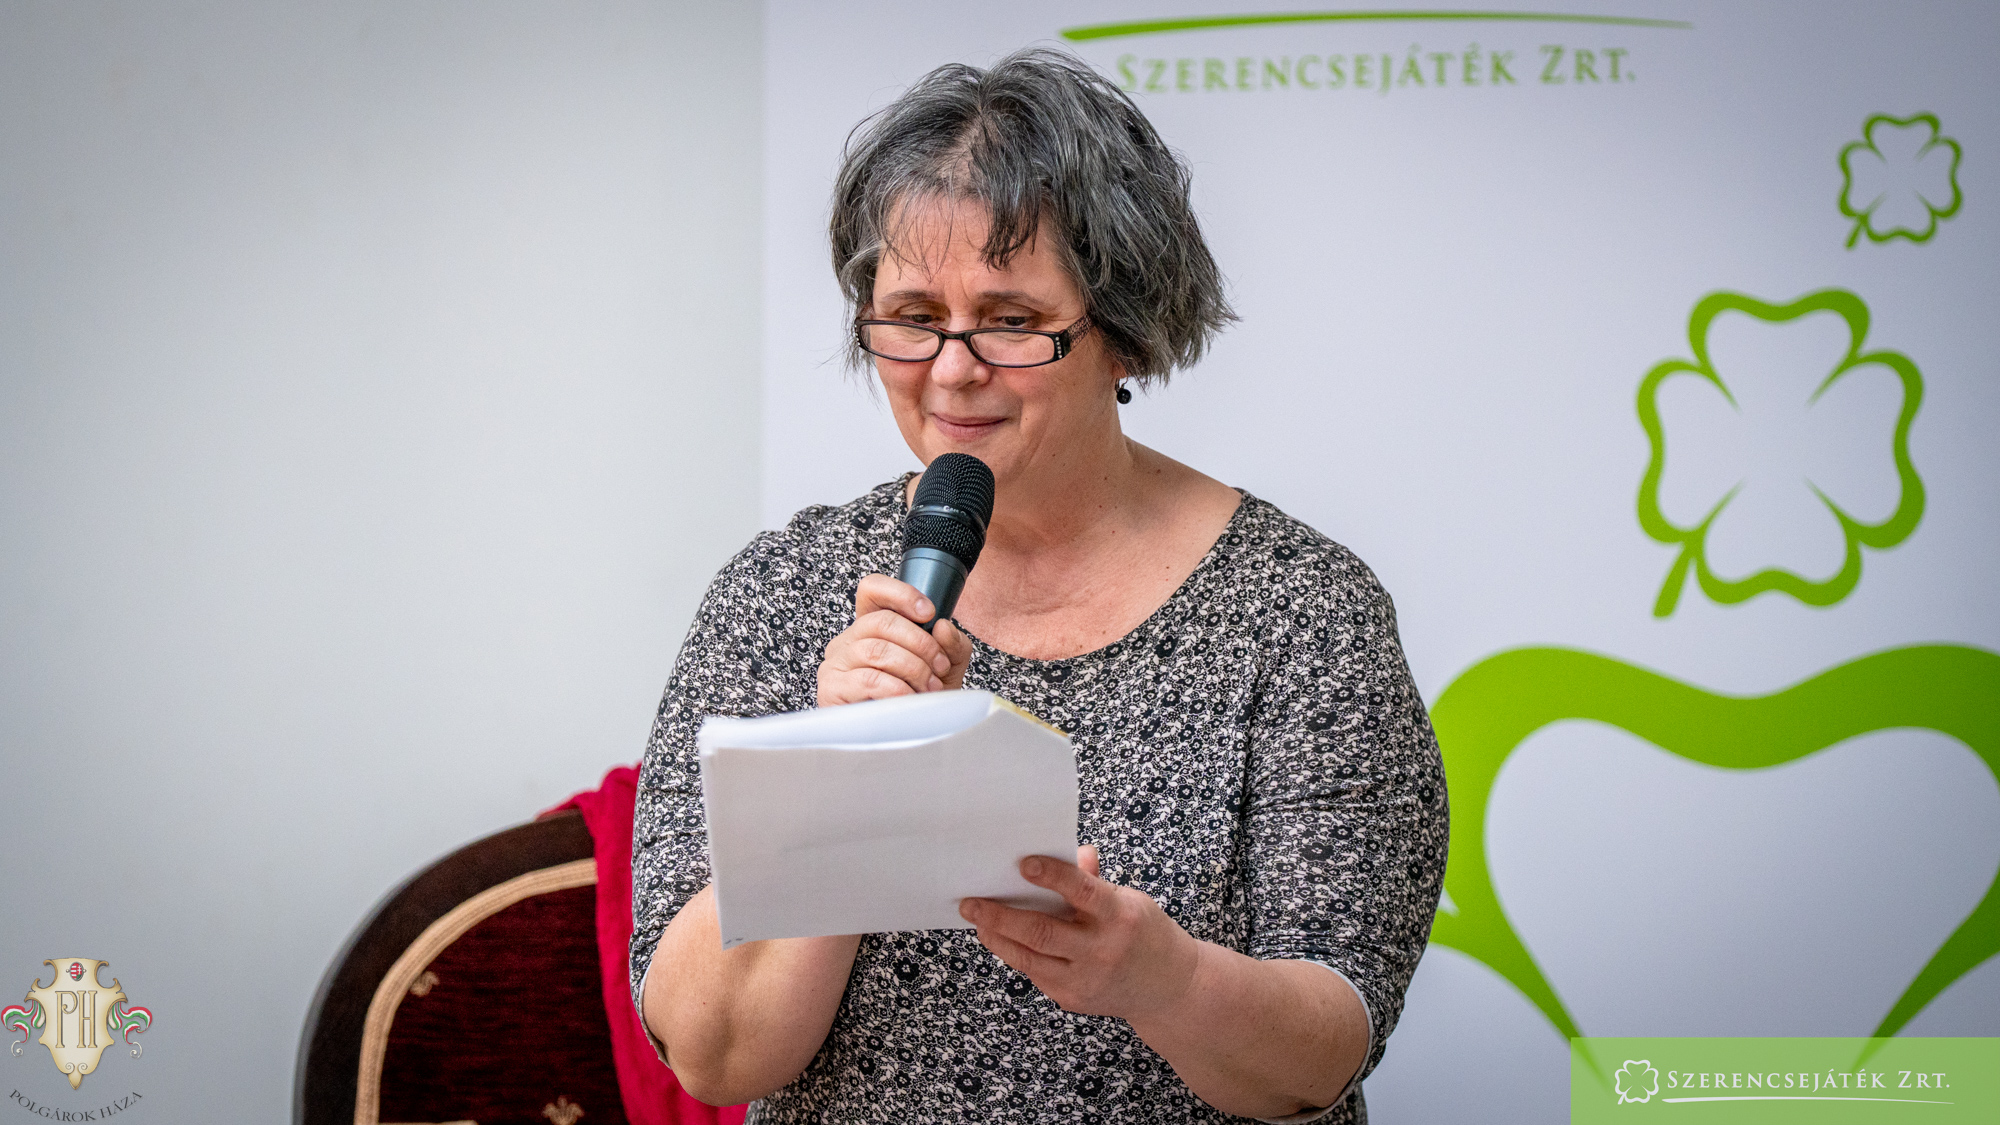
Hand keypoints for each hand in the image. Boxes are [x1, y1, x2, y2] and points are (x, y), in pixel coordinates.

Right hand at [816, 573, 972, 706]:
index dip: (900, 593)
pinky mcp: (832, 689)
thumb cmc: (922, 697)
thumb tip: (941, 627)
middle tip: (939, 665)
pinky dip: (897, 689)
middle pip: (881, 621)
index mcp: (872, 626)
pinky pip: (868, 680)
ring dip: (912, 668)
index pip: (872, 590)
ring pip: (876, 650)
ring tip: (929, 686)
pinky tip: (910, 698)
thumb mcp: (947, 665)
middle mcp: (850, 640)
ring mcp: (837, 663)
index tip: (929, 612)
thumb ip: (952, 643)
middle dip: (920, 643)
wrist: (909, 736)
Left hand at [958, 846, 1201, 1022]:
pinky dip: (1013, 953)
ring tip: (976, 918)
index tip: (1023, 862)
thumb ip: (1093, 881)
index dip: (1052, 875)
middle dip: (1000, 916)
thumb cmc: (1144, 933)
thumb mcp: (1129, 900)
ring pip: (1029, 958)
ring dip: (996, 937)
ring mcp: (1086, 980)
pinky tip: (997, 937)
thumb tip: (1070, 851)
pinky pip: (1035, 972)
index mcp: (1120, 916)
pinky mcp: (1072, 999)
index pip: (1081, 891)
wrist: (1170, 989)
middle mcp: (1102, 950)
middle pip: (1042, 932)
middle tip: (971, 900)